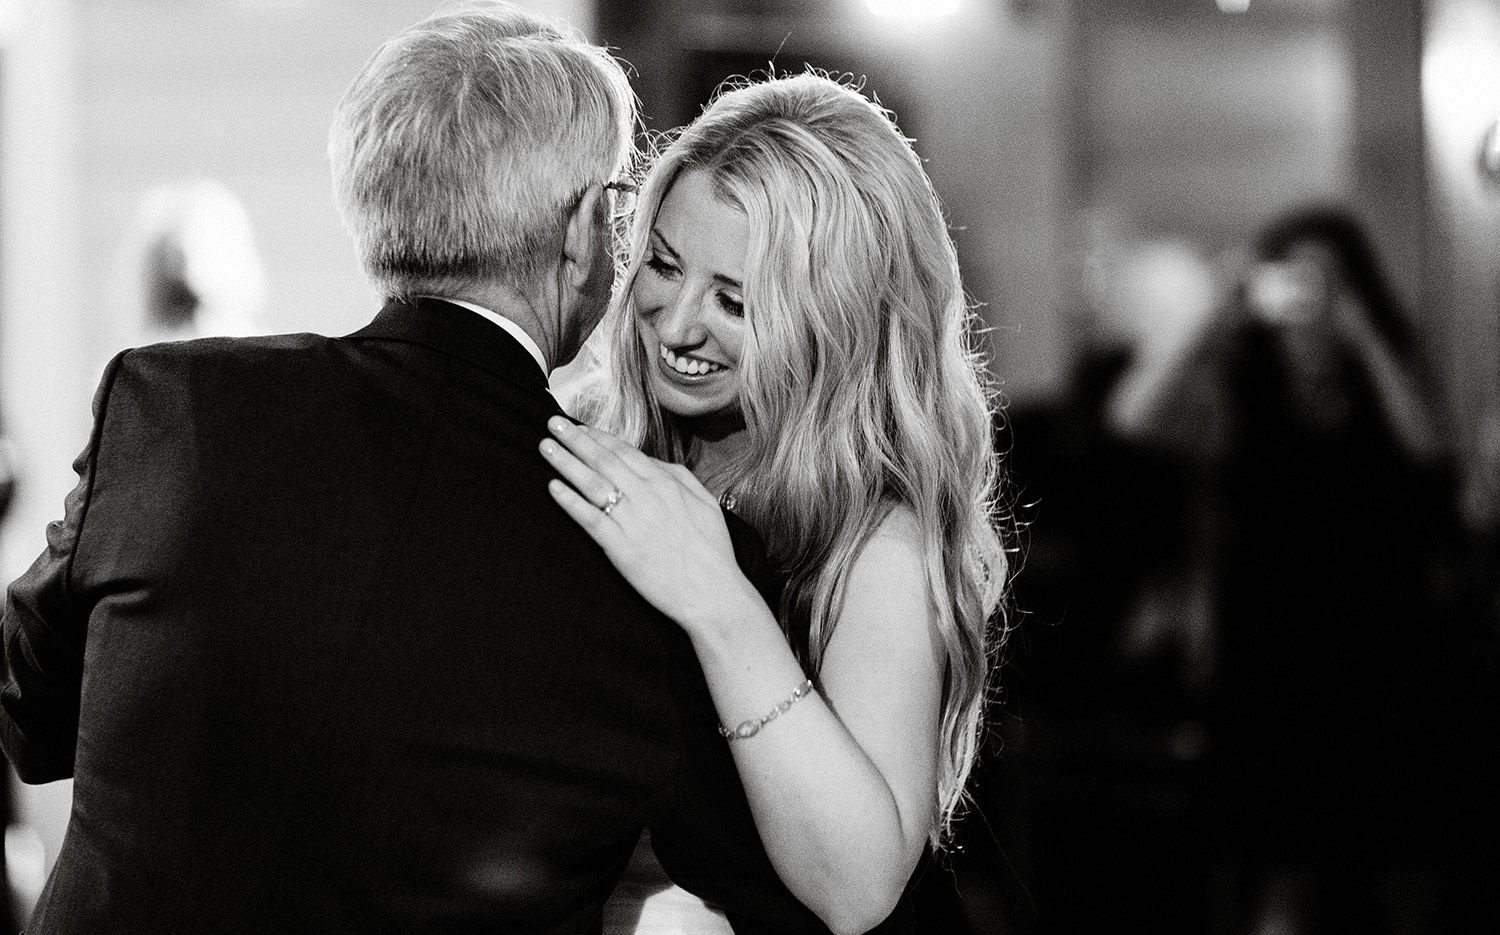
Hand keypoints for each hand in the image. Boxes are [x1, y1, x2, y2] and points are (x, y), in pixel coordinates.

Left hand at [540, 417, 751, 631]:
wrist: (712, 592)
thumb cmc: (712, 550)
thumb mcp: (704, 502)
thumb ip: (678, 476)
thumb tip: (652, 461)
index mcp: (666, 484)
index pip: (625, 452)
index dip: (598, 437)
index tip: (579, 427)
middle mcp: (647, 497)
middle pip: (603, 461)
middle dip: (575, 439)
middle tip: (552, 424)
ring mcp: (632, 521)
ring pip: (592, 484)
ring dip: (566, 463)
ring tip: (545, 448)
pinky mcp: (620, 547)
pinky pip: (590, 519)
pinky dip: (570, 501)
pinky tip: (553, 488)